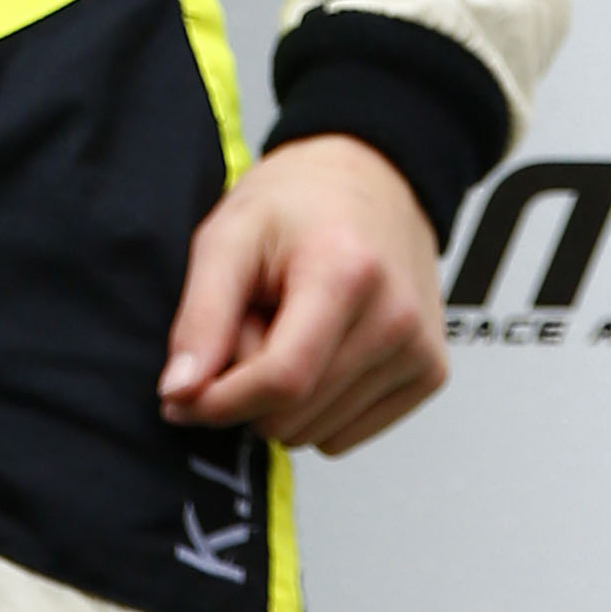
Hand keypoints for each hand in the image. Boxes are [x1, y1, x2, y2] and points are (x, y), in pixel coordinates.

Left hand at [159, 133, 447, 456]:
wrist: (374, 175)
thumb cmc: (301, 200)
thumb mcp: (231, 233)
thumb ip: (201, 315)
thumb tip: (181, 392)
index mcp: (345, 272)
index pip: (282, 380)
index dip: (222, 400)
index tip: (185, 396)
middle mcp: (394, 317)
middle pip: (294, 414)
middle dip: (251, 386)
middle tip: (254, 322)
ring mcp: (419, 350)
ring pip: (317, 435)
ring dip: (286, 397)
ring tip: (290, 328)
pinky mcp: (429, 373)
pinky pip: (346, 436)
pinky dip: (319, 407)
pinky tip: (322, 349)